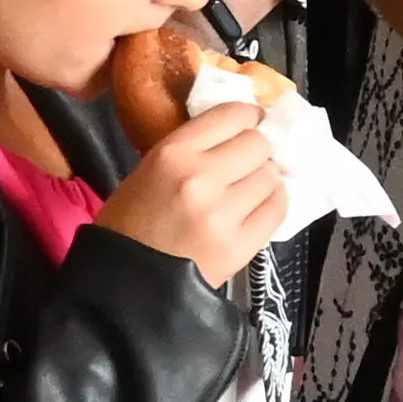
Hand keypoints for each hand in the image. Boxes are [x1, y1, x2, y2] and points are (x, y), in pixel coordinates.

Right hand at [95, 100, 283, 288]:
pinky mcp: (241, 245)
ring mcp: (224, 213)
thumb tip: (236, 136)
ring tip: (250, 188)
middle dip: (257, 150)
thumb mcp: (149, 172)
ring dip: (264, 178)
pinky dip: (272, 202)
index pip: (231, 115)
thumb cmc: (129, 226)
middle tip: (248, 161)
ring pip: (270, 175)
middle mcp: (202, 177)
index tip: (251, 122)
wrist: (126, 286)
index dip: (248, 116)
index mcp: (172, 153)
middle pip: (258, 144)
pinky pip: (276, 209)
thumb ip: (192, 150)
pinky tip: (259, 206)